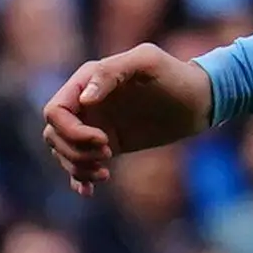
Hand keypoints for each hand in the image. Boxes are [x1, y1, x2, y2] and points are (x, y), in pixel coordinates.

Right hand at [44, 45, 214, 192]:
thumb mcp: (147, 62)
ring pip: (62, 151)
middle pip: (53, 134)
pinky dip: (79, 179)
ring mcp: (95, 124)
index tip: (104, 141)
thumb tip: (85, 100)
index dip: (71, 132)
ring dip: (76, 166)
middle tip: (108, 155)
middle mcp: (85, 103)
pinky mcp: (108, 144)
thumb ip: (112, 73)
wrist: (199, 99)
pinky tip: (90, 190)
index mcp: (86, 81)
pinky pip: (80, 163)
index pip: (55, 111)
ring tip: (104, 172)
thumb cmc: (175, 75)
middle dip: (74, 151)